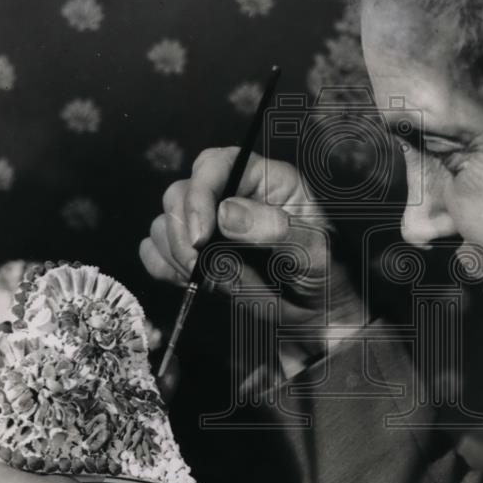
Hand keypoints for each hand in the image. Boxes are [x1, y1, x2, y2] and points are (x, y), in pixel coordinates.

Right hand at [140, 147, 364, 355]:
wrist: (322, 318)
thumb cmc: (328, 276)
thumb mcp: (315, 250)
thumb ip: (275, 229)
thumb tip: (225, 212)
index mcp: (266, 180)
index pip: (216, 164)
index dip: (200, 194)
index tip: (200, 238)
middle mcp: (232, 196)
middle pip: (180, 192)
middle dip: (183, 233)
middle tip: (201, 269)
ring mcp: (209, 227)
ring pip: (163, 224)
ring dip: (177, 257)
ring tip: (212, 282)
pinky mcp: (193, 257)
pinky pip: (154, 252)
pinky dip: (162, 267)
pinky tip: (187, 283)